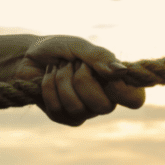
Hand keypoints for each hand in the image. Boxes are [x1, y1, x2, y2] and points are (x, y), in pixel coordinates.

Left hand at [12, 35, 145, 125]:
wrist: (29, 55)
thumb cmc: (60, 48)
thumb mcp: (79, 46)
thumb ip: (100, 57)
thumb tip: (122, 72)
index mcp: (115, 82)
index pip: (135, 99)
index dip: (123, 90)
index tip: (108, 74)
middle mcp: (104, 100)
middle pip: (105, 107)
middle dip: (83, 81)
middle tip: (74, 64)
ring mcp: (84, 111)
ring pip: (78, 108)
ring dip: (62, 80)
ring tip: (58, 67)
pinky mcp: (63, 117)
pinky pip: (58, 109)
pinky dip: (48, 87)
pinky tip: (48, 77)